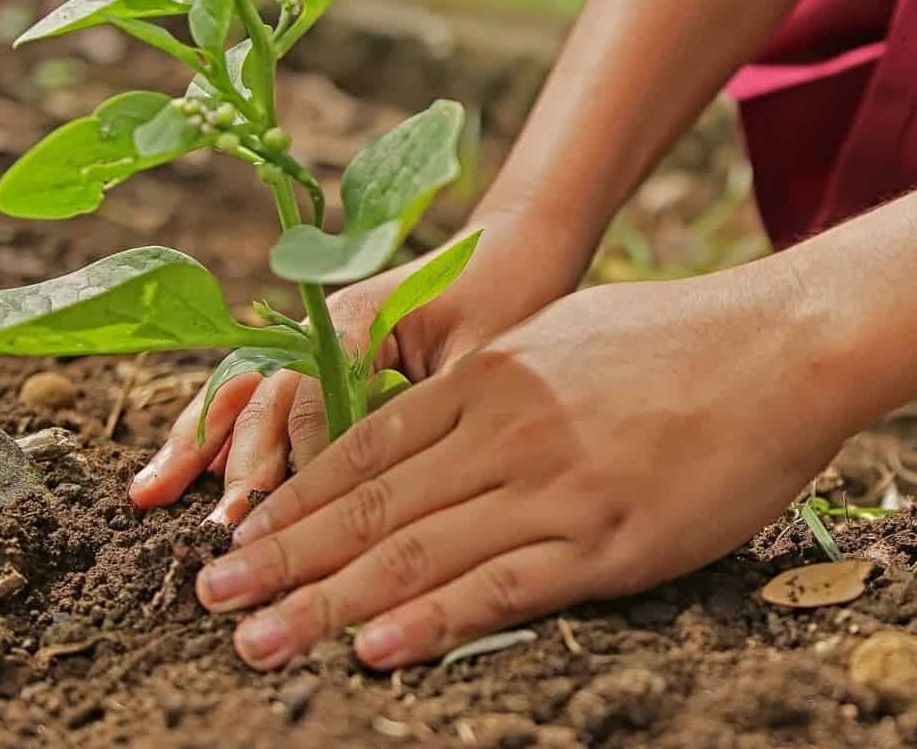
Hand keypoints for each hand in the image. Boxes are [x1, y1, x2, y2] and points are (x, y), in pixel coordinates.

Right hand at [129, 210, 583, 518]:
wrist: (512, 245)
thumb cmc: (506, 295)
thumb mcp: (481, 356)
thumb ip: (427, 410)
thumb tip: (378, 482)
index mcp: (358, 317)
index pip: (310, 394)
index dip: (296, 457)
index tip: (280, 518)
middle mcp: (322, 324)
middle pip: (264, 395)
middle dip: (237, 462)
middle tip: (220, 528)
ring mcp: (314, 337)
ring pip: (244, 390)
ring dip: (198, 442)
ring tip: (149, 494)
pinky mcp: (320, 353)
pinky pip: (261, 391)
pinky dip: (219, 429)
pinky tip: (187, 467)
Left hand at [194, 261, 852, 669]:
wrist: (770, 344)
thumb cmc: (664, 337)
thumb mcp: (555, 338)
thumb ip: (490, 383)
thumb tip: (438, 422)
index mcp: (484, 379)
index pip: (365, 448)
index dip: (297, 496)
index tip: (245, 532)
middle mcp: (501, 430)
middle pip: (370, 503)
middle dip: (285, 552)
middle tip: (214, 594)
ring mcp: (551, 485)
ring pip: (419, 550)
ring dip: (330, 600)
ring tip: (259, 638)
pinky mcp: (608, 538)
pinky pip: (506, 586)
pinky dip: (436, 620)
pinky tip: (378, 648)